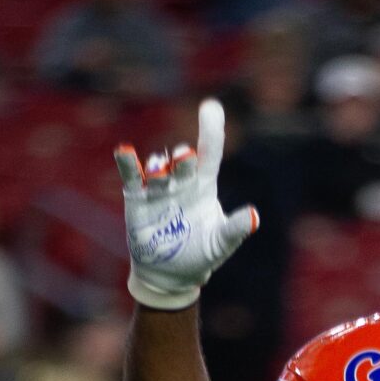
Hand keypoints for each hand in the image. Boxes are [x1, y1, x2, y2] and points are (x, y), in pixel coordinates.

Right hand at [117, 97, 258, 310]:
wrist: (171, 273)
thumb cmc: (201, 253)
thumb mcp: (221, 243)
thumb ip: (235, 229)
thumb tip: (254, 218)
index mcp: (204, 186)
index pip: (210, 153)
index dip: (211, 130)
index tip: (210, 107)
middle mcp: (181, 181)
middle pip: (184, 163)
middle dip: (184, 158)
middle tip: (186, 156)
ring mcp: (158, 188)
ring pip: (159, 169)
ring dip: (160, 167)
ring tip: (160, 168)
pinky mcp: (137, 198)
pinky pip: (132, 176)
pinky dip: (128, 163)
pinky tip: (125, 151)